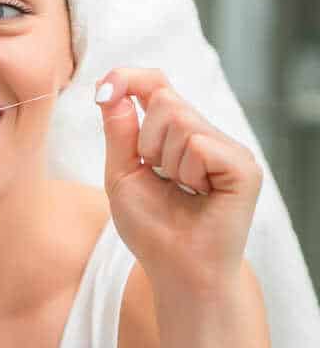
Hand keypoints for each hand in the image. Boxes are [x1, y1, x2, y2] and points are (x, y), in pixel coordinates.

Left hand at [95, 67, 262, 295]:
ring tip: (180, 189)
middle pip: (164, 98)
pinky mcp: (243, 165)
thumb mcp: (122, 173)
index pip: (157, 85)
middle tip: (159, 176)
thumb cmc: (151, 228)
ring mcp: (228, 149)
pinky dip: (186, 171)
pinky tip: (198, 194)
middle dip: (146, 141)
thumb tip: (113, 88)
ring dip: (164, 161)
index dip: (130, 78)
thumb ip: (119, 131)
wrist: (177, 269)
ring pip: (179, 119)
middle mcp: (207, 135)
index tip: (104, 87)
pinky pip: (199, 143)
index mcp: (178, 135)